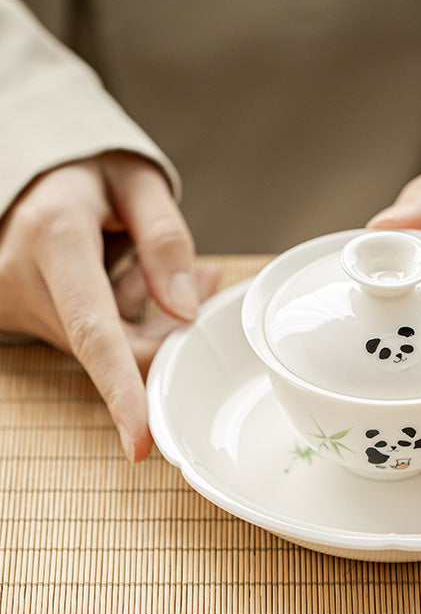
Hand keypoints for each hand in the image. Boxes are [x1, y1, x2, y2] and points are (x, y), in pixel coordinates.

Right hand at [0, 152, 218, 460]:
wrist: (24, 174)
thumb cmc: (85, 170)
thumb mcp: (135, 181)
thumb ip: (165, 240)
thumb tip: (187, 309)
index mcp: (54, 240)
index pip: (93, 332)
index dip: (122, 391)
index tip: (141, 443)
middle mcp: (26, 280)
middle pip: (116, 348)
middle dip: (170, 333)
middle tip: (203, 280)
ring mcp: (23, 304)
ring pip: (111, 347)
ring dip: (150, 319)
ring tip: (155, 264)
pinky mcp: (31, 318)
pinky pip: (95, 339)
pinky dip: (128, 318)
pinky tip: (135, 279)